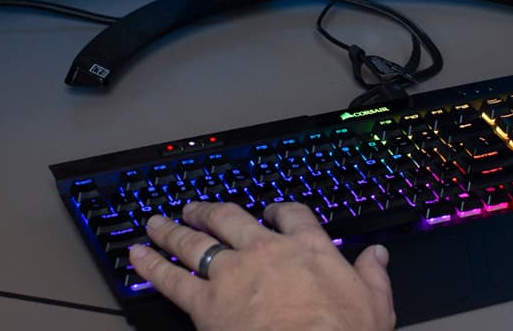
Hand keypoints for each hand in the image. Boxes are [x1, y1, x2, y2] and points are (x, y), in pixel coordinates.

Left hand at [130, 202, 394, 330]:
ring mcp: (231, 274)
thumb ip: (372, 276)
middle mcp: (265, 251)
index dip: (279, 210)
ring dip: (173, 229)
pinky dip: (150, 265)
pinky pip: (171, 278)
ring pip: (195, 241)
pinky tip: (136, 254)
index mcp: (308, 249)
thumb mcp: (374, 305)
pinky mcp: (205, 303)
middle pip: (232, 218)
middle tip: (196, 207)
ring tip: (157, 222)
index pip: (291, 215)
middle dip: (211, 211)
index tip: (271, 212)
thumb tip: (377, 256)